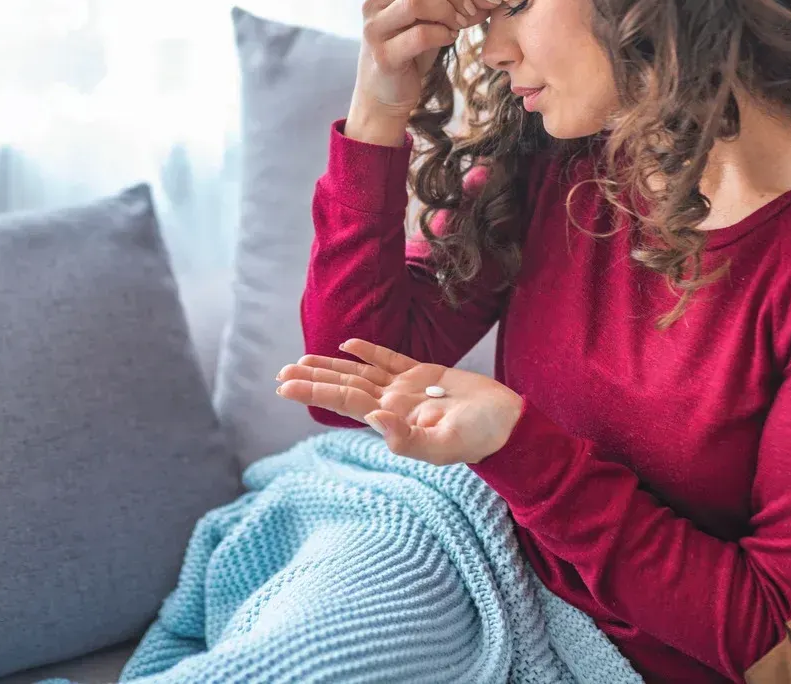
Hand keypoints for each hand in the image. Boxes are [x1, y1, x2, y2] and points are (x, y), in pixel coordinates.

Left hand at [275, 338, 523, 465]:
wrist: (509, 426)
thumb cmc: (480, 438)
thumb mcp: (443, 446)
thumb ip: (406, 439)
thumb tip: (372, 419)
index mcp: (392, 419)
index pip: (344, 401)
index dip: (314, 392)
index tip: (285, 386)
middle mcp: (393, 403)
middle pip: (345, 387)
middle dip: (312, 380)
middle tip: (281, 374)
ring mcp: (407, 388)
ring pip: (360, 373)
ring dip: (332, 366)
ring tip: (302, 360)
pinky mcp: (425, 373)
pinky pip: (389, 359)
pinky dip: (368, 350)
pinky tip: (348, 344)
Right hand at [347, 0, 498, 143]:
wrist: (385, 94)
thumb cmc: (410, 53)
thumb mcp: (431, 20)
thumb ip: (452, 3)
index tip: (478, 1)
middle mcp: (372, 4)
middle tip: (469, 12)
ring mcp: (374, 30)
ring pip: (416, 2)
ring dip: (447, 13)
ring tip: (457, 27)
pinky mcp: (383, 56)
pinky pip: (420, 34)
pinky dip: (442, 34)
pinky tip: (448, 39)